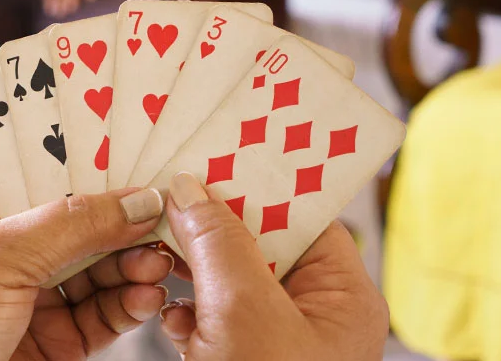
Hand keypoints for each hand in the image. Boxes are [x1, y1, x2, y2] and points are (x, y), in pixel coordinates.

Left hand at [0, 181, 171, 360]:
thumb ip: (73, 224)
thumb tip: (140, 200)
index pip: (49, 178)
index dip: (97, 169)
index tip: (144, 163)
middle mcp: (14, 254)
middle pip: (87, 225)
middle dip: (126, 223)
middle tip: (163, 219)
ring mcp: (39, 298)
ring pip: (104, 270)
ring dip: (135, 265)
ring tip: (157, 265)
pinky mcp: (61, 341)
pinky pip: (107, 314)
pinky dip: (132, 305)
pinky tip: (147, 297)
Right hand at [158, 173, 388, 359]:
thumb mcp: (244, 313)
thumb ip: (219, 244)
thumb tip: (189, 191)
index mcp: (343, 298)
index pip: (304, 217)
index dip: (258, 187)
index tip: (214, 160)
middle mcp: (315, 316)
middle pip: (262, 247)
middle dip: (215, 228)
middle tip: (174, 199)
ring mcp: (277, 342)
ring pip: (231, 285)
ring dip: (193, 272)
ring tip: (158, 252)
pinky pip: (215, 322)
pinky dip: (189, 316)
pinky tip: (173, 317)